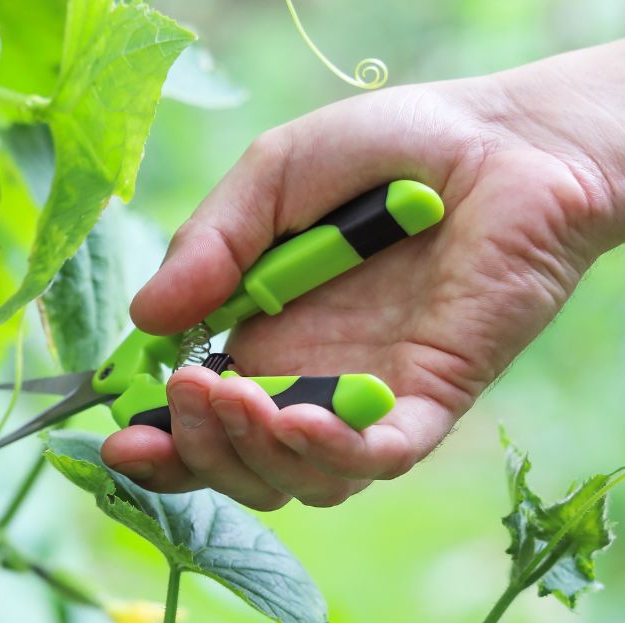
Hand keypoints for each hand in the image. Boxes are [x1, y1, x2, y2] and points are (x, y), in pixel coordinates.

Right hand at [100, 81, 612, 509]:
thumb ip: (209, 245)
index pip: (198, 423)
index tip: (118, 439)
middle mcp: (310, 383)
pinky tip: (299, 421)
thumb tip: (144, 317)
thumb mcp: (271, 179)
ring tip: (237, 395)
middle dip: (198, 448)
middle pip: (240, 467)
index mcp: (260, 340)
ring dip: (255, 454)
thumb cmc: (389, 151)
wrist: (506, 139)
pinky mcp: (433, 398)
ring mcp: (370, 399)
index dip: (158, 447)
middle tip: (188, 388)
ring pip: (302, 481)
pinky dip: (333, 454)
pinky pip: (378, 458)